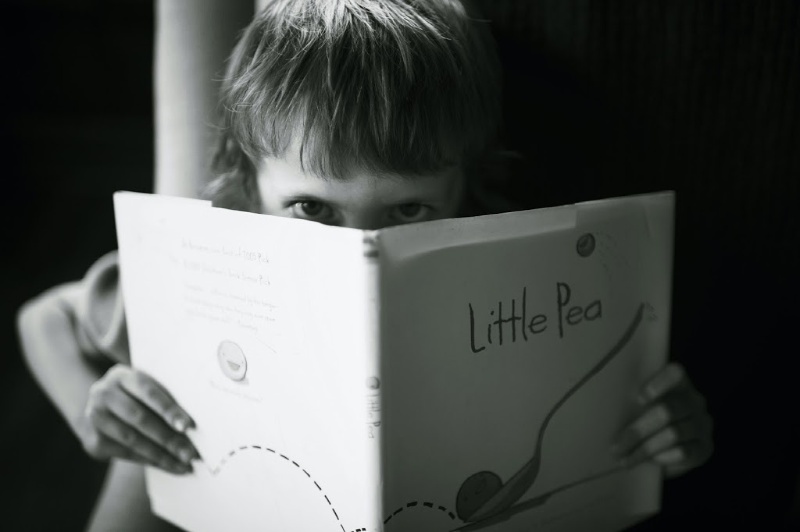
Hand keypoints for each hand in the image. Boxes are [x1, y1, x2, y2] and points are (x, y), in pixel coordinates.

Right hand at [75, 364, 200, 473]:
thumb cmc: (135, 397)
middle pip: (140, 418)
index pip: (148, 391)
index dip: (169, 409)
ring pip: (132, 440)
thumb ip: (164, 399)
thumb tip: (191, 425)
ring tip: (183, 463)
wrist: (100, 410)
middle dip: (168, 438)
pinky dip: (150, 461)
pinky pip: (126, 453)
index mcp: (122, 375)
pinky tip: (168, 465)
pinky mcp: (93, 441)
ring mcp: (95, 417)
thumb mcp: (144, 389)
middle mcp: (103, 393)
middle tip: (190, 453)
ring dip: (161, 455)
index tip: (188, 426)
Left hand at [611, 363, 712, 477]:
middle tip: (616, 446)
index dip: (659, 383)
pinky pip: (684, 452)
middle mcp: (694, 401)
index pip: (676, 373)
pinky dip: (663, 457)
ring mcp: (702, 424)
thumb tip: (605, 411)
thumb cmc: (645, 423)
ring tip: (625, 459)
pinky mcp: (705, 448)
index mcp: (678, 384)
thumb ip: (632, 404)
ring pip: (673, 434)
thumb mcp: (638, 409)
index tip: (638, 399)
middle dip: (638, 430)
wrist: (666, 453)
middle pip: (668, 410)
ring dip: (645, 449)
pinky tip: (650, 462)